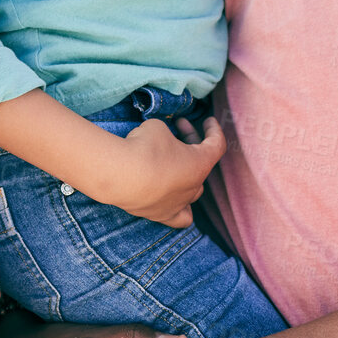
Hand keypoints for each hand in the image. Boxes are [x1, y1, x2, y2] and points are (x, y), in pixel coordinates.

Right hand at [92, 116, 225, 227]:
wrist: (121, 175)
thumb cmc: (144, 148)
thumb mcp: (157, 128)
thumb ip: (165, 134)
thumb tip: (158, 140)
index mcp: (200, 163)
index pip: (216, 145)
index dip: (214, 130)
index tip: (208, 119)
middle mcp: (193, 186)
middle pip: (201, 165)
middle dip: (192, 142)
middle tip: (177, 126)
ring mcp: (179, 203)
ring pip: (193, 191)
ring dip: (186, 173)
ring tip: (172, 162)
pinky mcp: (161, 215)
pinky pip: (180, 217)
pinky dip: (180, 208)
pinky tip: (174, 201)